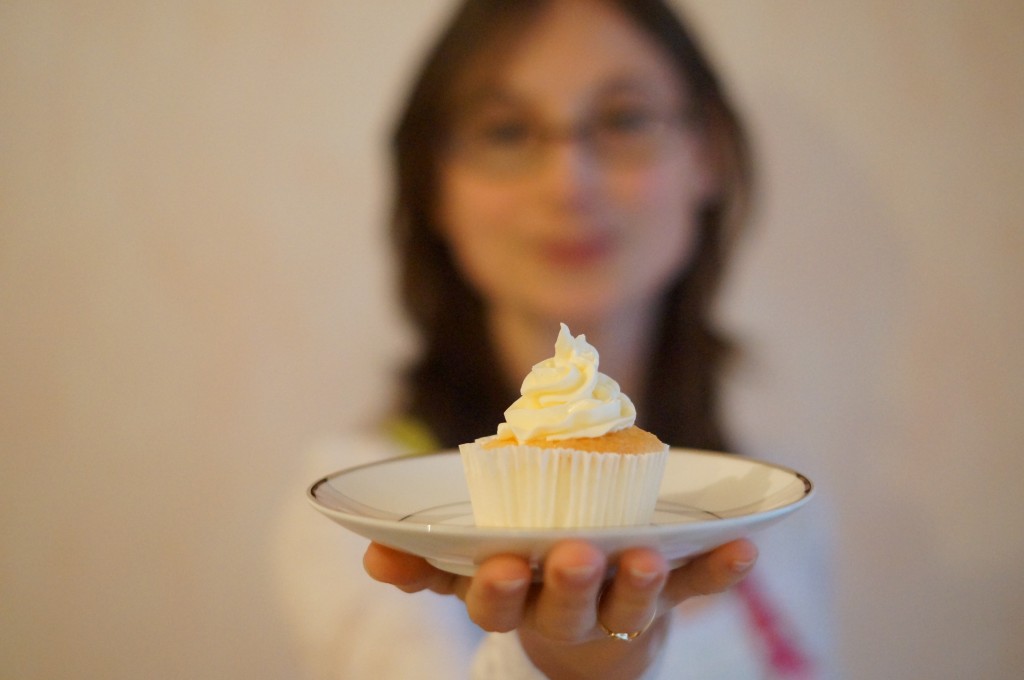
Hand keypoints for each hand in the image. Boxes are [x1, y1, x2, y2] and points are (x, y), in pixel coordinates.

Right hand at [364, 538, 756, 678]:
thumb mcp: (471, 577)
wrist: (593, 650)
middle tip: (574, 555)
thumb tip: (369, 553)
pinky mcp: (667, 601)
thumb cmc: (524, 589)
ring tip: (646, 556)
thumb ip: (426, 564)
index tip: (498, 565)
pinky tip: (745, 548)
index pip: (496, 604)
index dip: (497, 589)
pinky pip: (696, 589)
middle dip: (567, 584)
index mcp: (516, 603)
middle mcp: (567, 614)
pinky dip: (720, 572)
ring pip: (629, 607)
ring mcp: (621, 610)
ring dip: (638, 585)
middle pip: (564, 608)